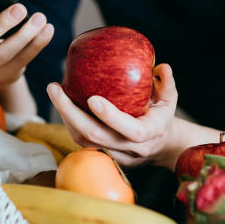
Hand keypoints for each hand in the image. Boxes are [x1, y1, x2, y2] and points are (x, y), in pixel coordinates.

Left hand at [47, 64, 180, 167]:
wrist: (161, 147)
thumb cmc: (162, 116)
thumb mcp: (169, 100)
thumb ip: (166, 83)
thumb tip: (162, 66)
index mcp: (150, 134)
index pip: (130, 130)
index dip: (111, 117)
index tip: (92, 98)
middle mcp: (131, 149)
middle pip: (96, 136)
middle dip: (71, 113)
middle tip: (54, 88)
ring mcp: (115, 155)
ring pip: (84, 141)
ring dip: (65, 117)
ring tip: (55, 92)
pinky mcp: (104, 157)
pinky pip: (82, 142)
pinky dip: (69, 122)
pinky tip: (61, 102)